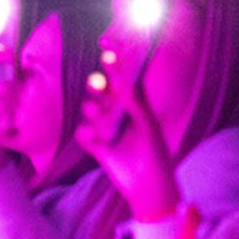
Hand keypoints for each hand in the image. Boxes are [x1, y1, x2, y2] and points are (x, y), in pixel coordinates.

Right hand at [74, 77, 178, 221]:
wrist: (149, 186)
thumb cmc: (155, 154)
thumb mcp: (147, 125)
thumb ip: (134, 103)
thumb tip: (123, 80)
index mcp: (135, 106)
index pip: (123, 81)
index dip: (115, 67)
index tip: (108, 52)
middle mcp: (120, 115)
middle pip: (102, 93)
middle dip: (97, 87)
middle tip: (97, 84)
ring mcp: (107, 130)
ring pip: (91, 111)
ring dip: (93, 111)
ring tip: (99, 117)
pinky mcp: (98, 147)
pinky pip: (84, 134)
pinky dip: (87, 134)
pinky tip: (95, 139)